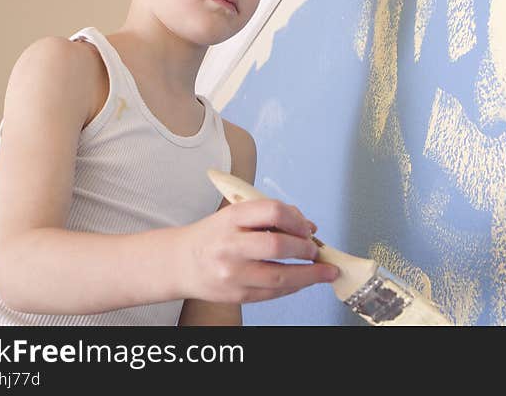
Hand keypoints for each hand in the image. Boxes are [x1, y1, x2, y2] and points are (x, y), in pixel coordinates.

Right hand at [181, 199, 339, 302]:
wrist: (180, 263)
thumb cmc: (214, 235)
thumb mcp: (236, 215)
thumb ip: (270, 217)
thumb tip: (309, 227)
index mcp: (231, 218)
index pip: (272, 211)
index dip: (296, 219)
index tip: (307, 228)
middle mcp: (230, 245)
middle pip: (278, 245)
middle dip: (305, 248)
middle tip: (315, 250)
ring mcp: (233, 273)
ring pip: (281, 276)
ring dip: (310, 275)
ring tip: (325, 271)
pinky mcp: (237, 295)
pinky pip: (274, 293)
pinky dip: (294, 286)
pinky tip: (304, 280)